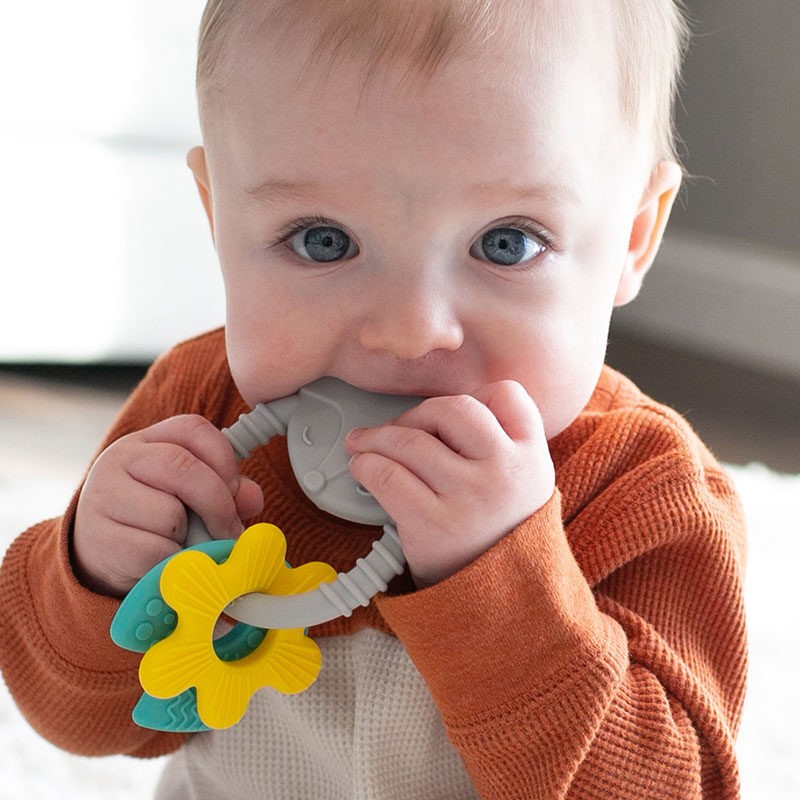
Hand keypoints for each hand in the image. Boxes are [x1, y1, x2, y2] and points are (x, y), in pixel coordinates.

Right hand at [73, 415, 263, 596]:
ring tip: (184, 544)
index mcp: (148, 440)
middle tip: (228, 528)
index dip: (224, 458)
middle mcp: (120, 459)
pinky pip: (154, 551)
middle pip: (181, 467)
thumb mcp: (189, 494)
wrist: (99, 554)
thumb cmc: (155, 518)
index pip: (193, 428)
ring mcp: (103, 496)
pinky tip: (164, 561)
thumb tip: (251, 498)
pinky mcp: (98, 537)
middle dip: (217, 503)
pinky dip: (171, 561)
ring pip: (169, 514)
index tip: (235, 490)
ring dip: (189, 538)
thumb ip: (227, 490)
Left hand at [346, 381, 553, 587]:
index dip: (474, 396)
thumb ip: (500, 447)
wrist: (502, 608)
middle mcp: (505, 471)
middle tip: (396, 430)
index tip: (447, 416)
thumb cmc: (499, 539)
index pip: (507, 395)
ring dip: (377, 438)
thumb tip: (432, 415)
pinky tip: (362, 468)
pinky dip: (366, 465)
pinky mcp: (434, 524)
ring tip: (362, 445)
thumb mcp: (522, 489)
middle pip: (452, 408)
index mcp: (532, 458)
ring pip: (411, 440)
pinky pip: (388, 475)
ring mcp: (470, 496)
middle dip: (415, 415)